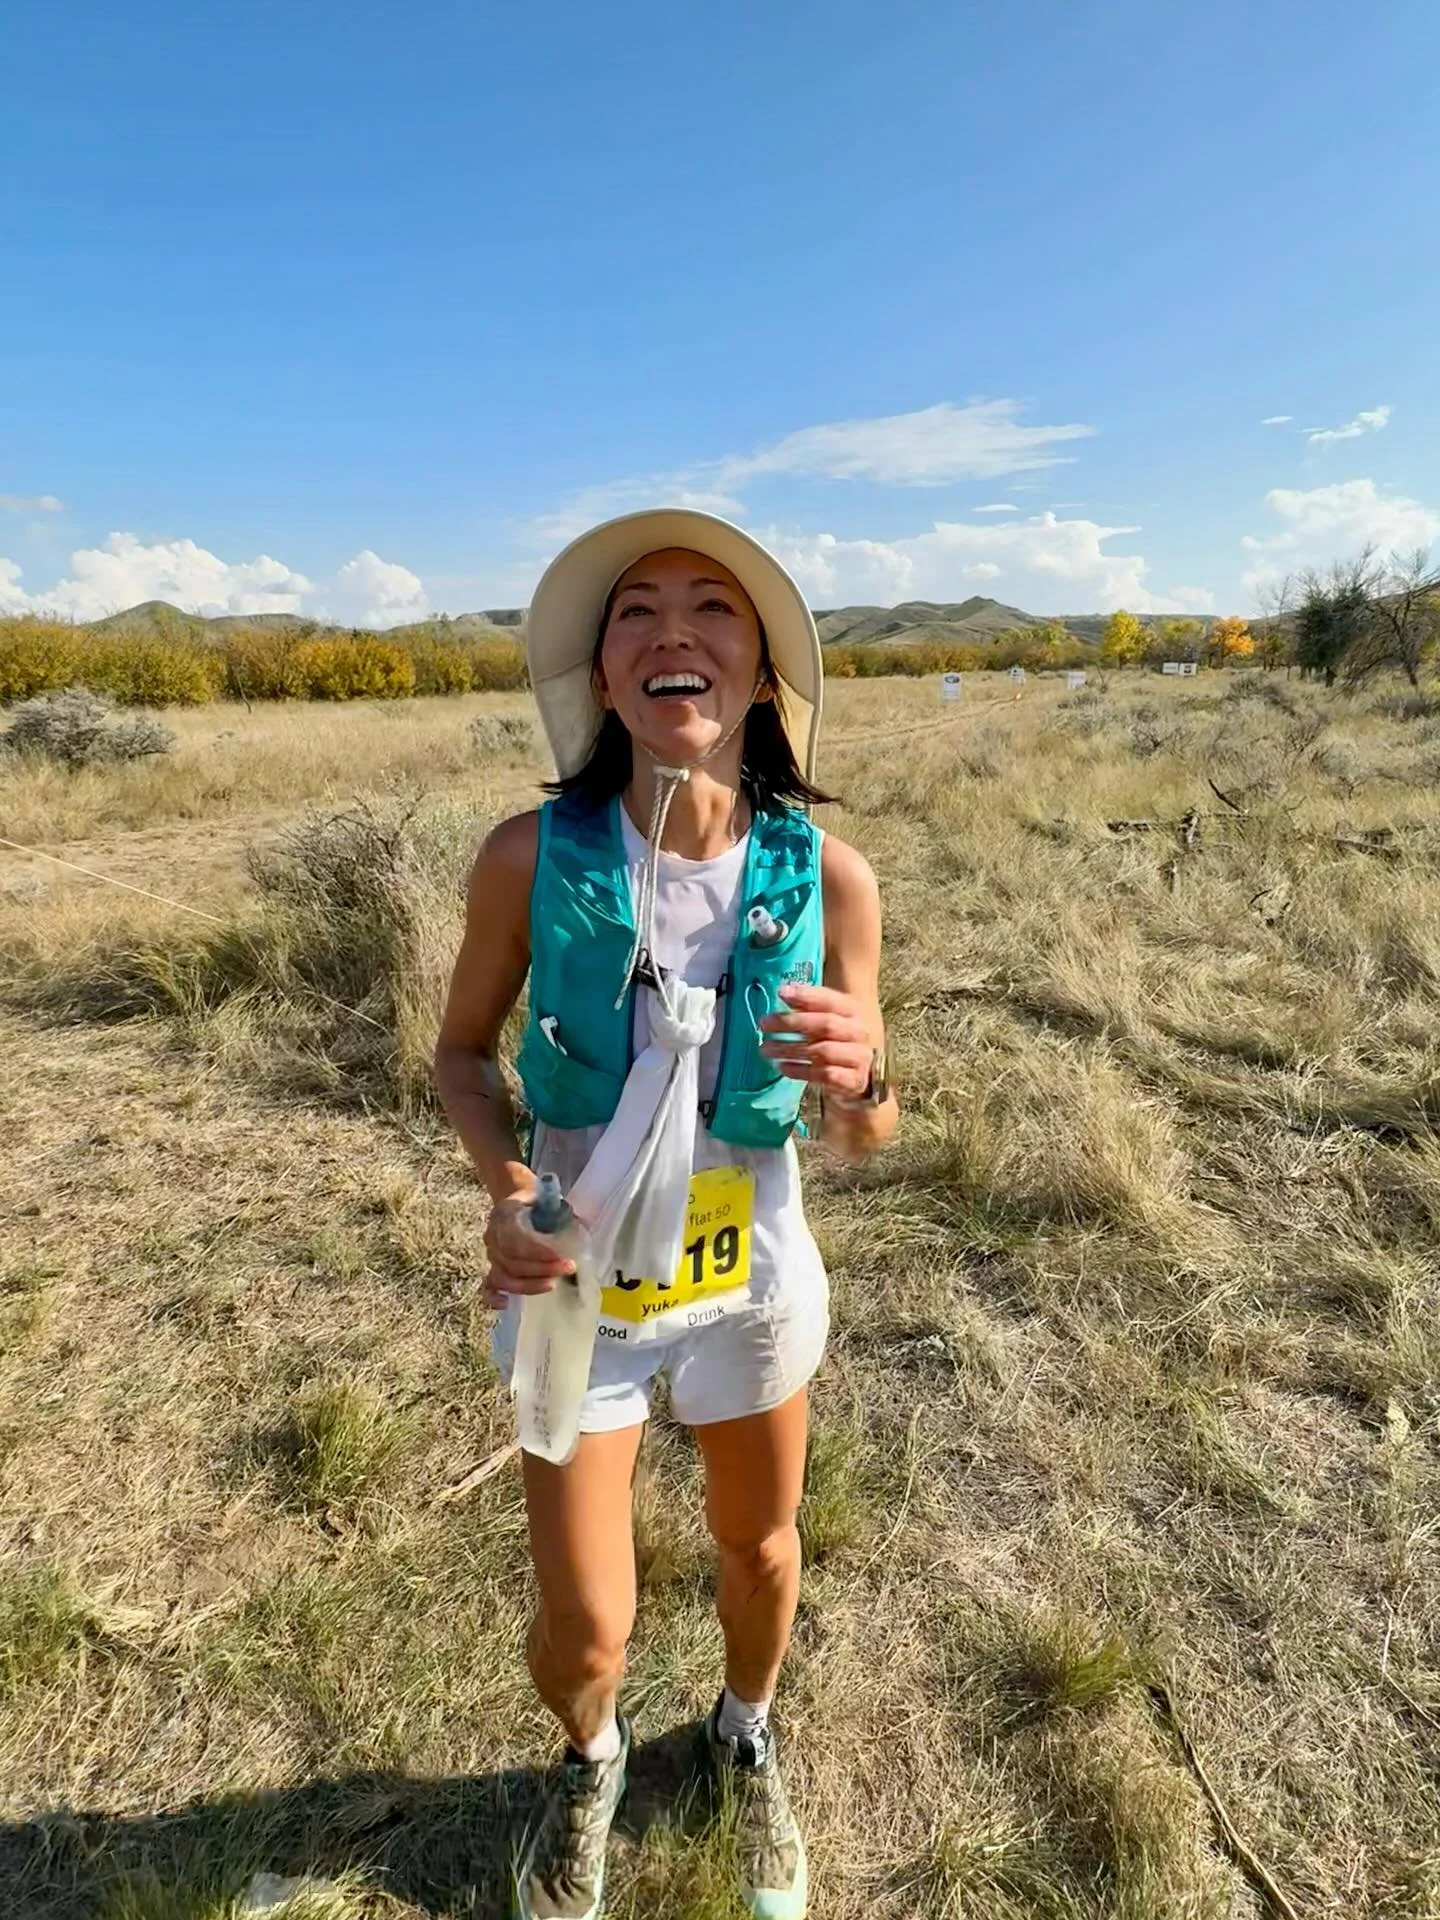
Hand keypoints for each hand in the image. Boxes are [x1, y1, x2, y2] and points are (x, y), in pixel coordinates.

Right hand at [482, 1189, 574, 1308]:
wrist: (519, 1200)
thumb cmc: (538, 1202)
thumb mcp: (549, 1199)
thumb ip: (559, 1212)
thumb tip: (578, 1227)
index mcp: (505, 1213)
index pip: (515, 1237)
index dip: (537, 1250)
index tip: (560, 1255)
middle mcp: (492, 1235)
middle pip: (511, 1260)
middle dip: (541, 1269)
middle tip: (568, 1268)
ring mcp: (490, 1254)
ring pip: (502, 1276)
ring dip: (529, 1284)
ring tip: (552, 1284)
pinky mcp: (492, 1268)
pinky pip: (487, 1287)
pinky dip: (493, 1298)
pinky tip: (506, 1303)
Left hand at [759, 983, 873, 1097]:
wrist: (861, 1075)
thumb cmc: (836, 1041)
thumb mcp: (826, 1019)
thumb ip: (807, 1006)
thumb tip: (784, 991)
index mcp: (853, 1011)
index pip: (830, 1000)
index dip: (806, 996)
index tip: (781, 993)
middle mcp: (859, 1032)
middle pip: (825, 1024)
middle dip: (792, 1023)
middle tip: (764, 1024)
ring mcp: (859, 1057)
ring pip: (823, 1051)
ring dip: (790, 1049)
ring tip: (766, 1049)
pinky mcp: (853, 1080)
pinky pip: (824, 1075)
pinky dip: (800, 1070)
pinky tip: (782, 1067)